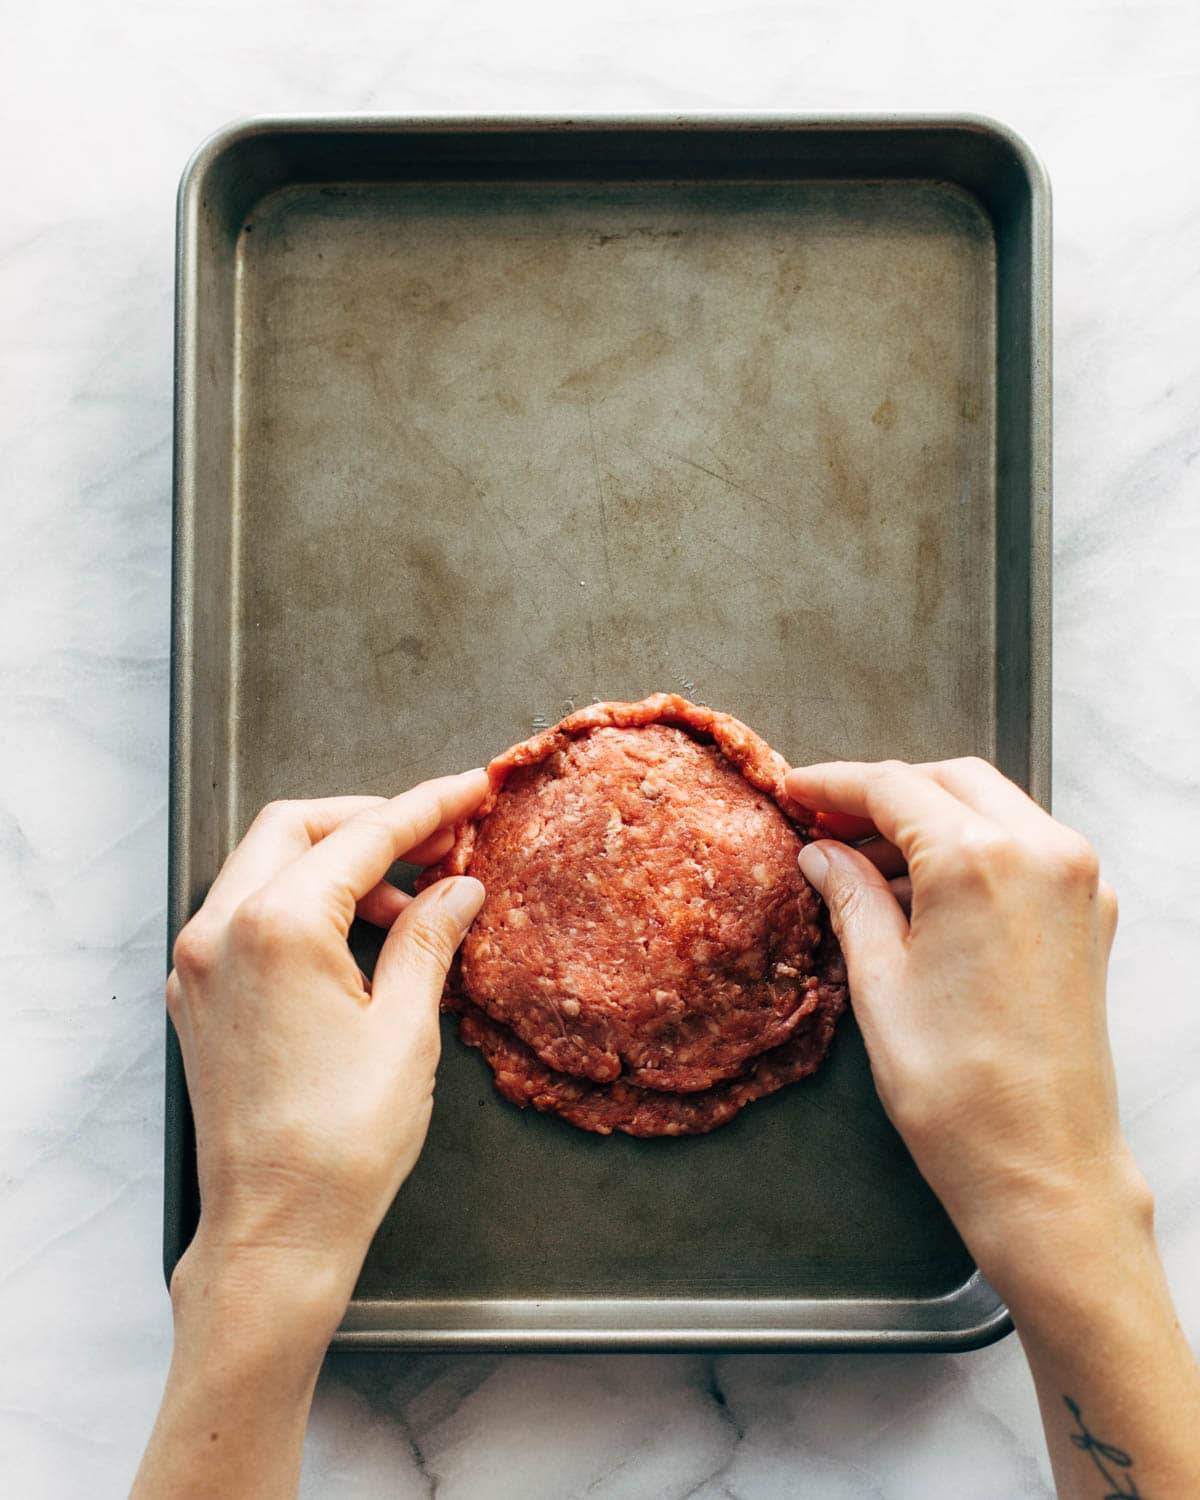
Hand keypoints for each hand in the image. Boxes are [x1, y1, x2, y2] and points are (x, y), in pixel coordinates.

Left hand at [166, 771, 487, 1333]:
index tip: (468, 791)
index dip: (424, 808)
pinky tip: (360, 939)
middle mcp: (221, 930)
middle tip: (440, 841)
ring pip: (268, 866)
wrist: (274, 1232)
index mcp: (276, 926)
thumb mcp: (406, 1029)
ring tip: (411, 903)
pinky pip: (250, 914)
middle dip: (372, 822)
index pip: (362, 836)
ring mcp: (199, 964)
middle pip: (298, 828)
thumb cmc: (341, 1143)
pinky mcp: (197, 996)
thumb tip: (458, 889)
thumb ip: (429, 939)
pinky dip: (305, 904)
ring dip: (339, 865)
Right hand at [783, 757, 1145, 1289]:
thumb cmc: (958, 1090)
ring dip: (928, 816)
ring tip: (865, 859)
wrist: (1044, 1167)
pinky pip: (1024, 846)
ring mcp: (1077, 882)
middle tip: (825, 823)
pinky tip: (923, 886)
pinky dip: (972, 846)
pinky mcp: (1090, 914)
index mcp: (980, 861)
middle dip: (883, 792)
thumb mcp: (878, 982)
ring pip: (992, 805)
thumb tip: (822, 855)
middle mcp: (1042, 854)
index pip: (893, 787)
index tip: (795, 790)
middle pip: (949, 780)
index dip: (834, 784)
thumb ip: (850, 898)